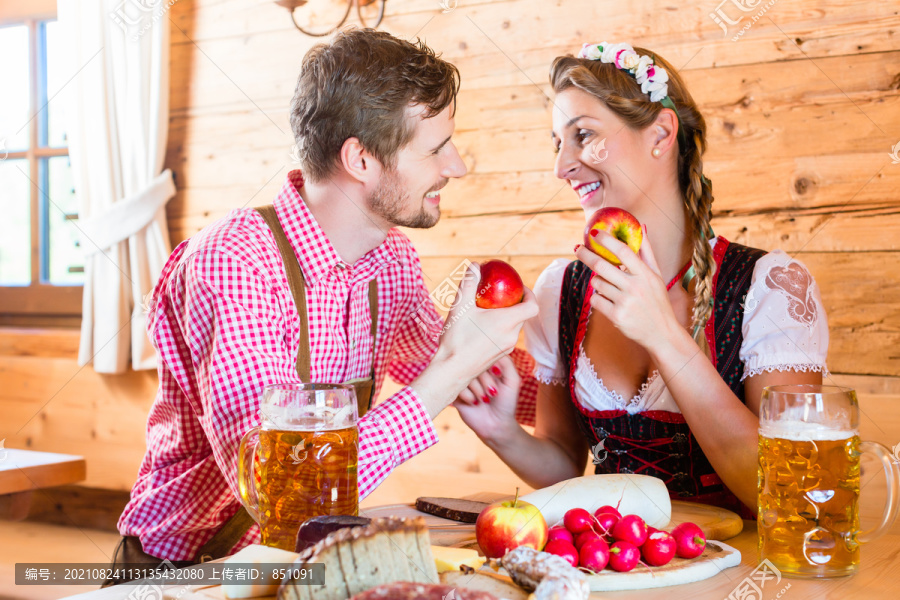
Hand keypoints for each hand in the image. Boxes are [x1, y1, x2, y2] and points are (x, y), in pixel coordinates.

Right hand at [437, 262, 538, 383]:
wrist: (451, 371)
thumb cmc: (456, 339)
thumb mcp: (460, 306)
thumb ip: (468, 283)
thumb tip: (475, 265)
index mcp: (507, 322)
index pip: (532, 306)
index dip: (530, 294)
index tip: (519, 287)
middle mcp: (512, 336)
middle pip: (523, 315)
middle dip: (514, 303)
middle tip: (499, 295)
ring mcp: (507, 348)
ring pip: (514, 327)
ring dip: (506, 316)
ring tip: (488, 310)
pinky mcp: (499, 356)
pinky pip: (506, 337)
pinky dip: (500, 328)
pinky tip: (481, 327)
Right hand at [454, 356, 521, 442]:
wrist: (496, 425)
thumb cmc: (506, 403)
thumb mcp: (513, 380)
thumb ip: (506, 361)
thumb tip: (491, 349)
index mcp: (486, 366)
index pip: (483, 354)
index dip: (490, 365)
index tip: (498, 376)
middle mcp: (474, 371)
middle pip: (473, 364)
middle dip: (485, 380)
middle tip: (493, 393)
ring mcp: (463, 381)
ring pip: (464, 375)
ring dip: (477, 389)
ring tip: (484, 400)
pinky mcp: (454, 392)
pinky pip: (455, 386)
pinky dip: (467, 395)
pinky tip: (473, 403)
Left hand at [575, 226, 679, 348]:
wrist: (662, 334)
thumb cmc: (657, 301)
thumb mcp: (656, 276)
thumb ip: (646, 252)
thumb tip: (642, 227)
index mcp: (645, 274)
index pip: (623, 251)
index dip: (607, 240)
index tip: (594, 233)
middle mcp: (635, 287)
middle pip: (602, 266)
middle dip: (586, 255)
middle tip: (577, 248)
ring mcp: (625, 302)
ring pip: (597, 284)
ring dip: (597, 281)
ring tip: (606, 284)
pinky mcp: (616, 316)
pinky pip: (596, 300)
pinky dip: (597, 298)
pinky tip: (607, 300)